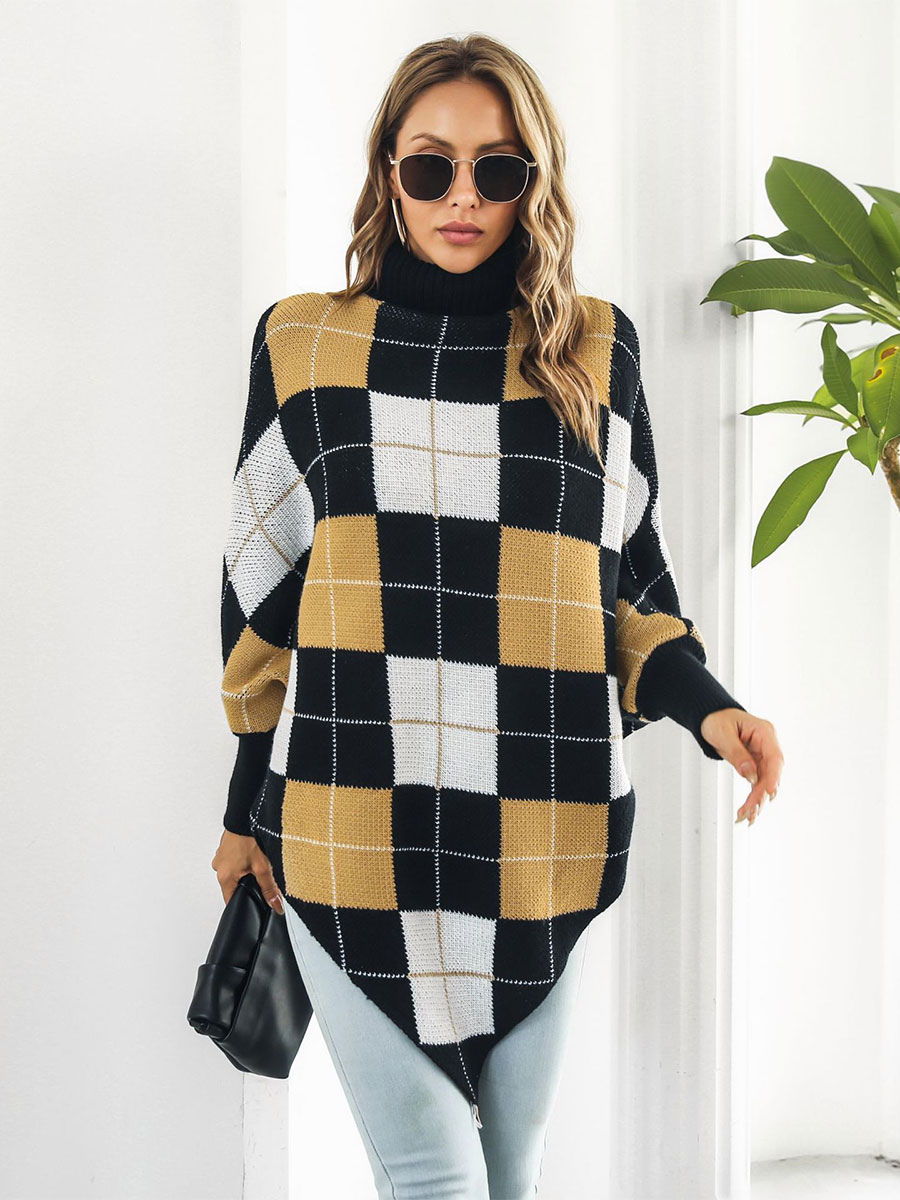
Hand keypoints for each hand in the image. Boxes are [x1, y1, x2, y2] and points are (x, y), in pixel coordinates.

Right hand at [211, 830, 285, 912]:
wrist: (244, 817)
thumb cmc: (249, 839)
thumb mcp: (263, 867)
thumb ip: (269, 888)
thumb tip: (275, 905)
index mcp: (225, 877)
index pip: (231, 901)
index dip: (243, 904)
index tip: (252, 903)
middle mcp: (218, 869)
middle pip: (233, 887)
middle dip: (246, 885)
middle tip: (258, 876)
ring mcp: (219, 858)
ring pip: (232, 873)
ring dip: (243, 871)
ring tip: (254, 861)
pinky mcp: (223, 850)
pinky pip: (231, 862)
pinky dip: (240, 861)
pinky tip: (250, 854)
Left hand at [699, 708, 783, 825]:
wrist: (709, 717)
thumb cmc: (716, 719)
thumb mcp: (723, 735)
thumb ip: (737, 754)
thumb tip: (750, 775)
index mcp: (765, 732)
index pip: (775, 757)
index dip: (774, 777)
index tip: (769, 793)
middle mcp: (767, 744)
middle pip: (770, 773)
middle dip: (761, 794)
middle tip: (751, 811)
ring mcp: (762, 755)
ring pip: (764, 782)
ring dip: (757, 800)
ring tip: (747, 817)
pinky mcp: (755, 763)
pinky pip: (756, 783)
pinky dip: (752, 796)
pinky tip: (747, 811)